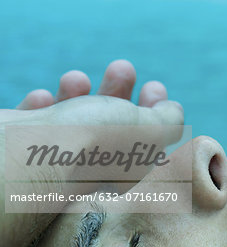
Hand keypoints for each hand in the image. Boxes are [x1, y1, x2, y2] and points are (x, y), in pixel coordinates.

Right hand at [0, 60, 183, 246]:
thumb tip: (173, 111)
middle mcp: (94, 168)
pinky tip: (43, 97)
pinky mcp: (25, 149)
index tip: (155, 87)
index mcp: (126, 169)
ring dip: (78, 95)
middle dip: (119, 92)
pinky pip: (37, 125)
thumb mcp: (148, 127)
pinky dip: (43, 107)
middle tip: (123, 68)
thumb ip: (166, 120)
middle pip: (110, 126)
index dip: (154, 111)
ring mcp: (59, 159)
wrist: (27, 157)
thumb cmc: (95, 141)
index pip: (144, 141)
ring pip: (73, 122)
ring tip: (76, 78)